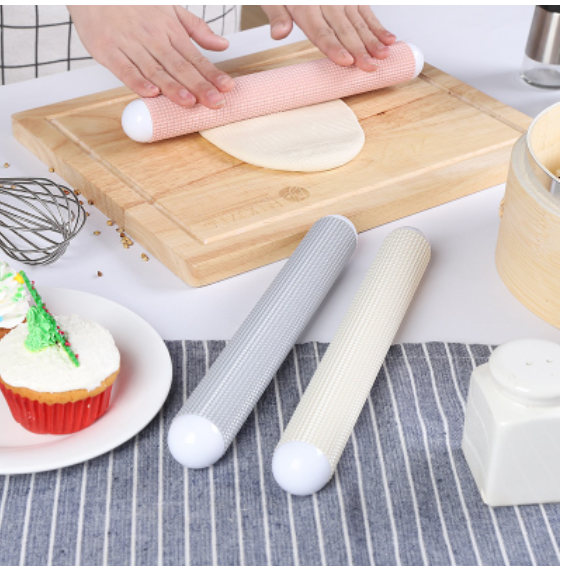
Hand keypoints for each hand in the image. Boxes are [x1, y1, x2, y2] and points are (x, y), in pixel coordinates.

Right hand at [67, 5, 234, 107]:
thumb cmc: (133, 3)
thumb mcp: (170, 8)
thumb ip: (196, 29)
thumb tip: (222, 44)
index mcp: (169, 31)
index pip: (195, 57)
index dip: (212, 74)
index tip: (226, 88)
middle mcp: (153, 39)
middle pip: (179, 67)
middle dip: (199, 86)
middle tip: (215, 101)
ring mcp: (130, 44)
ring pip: (155, 70)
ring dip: (172, 88)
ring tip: (189, 102)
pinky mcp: (107, 50)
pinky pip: (124, 68)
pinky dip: (136, 81)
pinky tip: (150, 93)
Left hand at [261, 6, 395, 71]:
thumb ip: (277, 16)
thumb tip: (279, 33)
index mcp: (305, 5)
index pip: (321, 31)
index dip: (334, 47)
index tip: (346, 61)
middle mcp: (326, 1)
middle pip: (344, 30)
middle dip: (359, 50)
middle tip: (369, 67)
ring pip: (359, 22)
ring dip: (373, 40)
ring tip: (383, 56)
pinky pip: (366, 12)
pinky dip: (378, 26)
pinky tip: (388, 39)